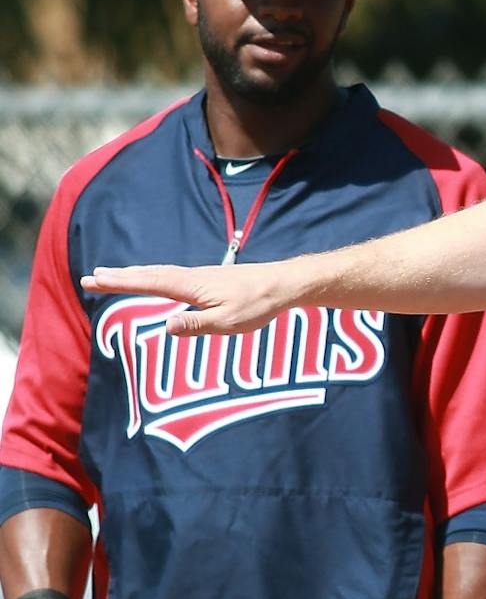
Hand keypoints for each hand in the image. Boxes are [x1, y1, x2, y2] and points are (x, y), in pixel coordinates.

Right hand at [80, 262, 293, 336]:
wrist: (283, 284)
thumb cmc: (258, 305)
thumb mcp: (228, 322)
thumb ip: (197, 324)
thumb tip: (166, 326)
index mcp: (190, 286)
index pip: (146, 283)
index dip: (118, 283)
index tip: (92, 280)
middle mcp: (191, 276)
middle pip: (146, 274)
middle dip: (117, 277)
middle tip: (88, 278)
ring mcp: (199, 275)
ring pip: (158, 272)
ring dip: (132, 274)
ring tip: (110, 275)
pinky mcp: (207, 278)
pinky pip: (171, 274)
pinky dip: (152, 274)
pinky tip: (152, 278)